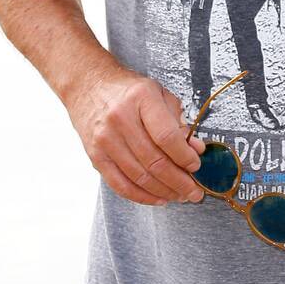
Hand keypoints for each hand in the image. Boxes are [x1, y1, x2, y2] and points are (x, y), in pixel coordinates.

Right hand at [66, 65, 205, 205]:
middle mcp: (121, 119)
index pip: (166, 137)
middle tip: (194, 192)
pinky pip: (119, 184)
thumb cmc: (128, 90)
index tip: (196, 166)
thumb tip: (196, 149)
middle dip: (179, 182)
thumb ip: (178, 121)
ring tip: (180, 196)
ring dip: (164, 192)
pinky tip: (158, 198)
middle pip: (154, 161)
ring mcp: (105, 139)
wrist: (88, 85)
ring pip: (139, 176)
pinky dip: (141, 196)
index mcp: (141, 99)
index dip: (185, 157)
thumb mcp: (159, 94)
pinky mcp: (95, 155)